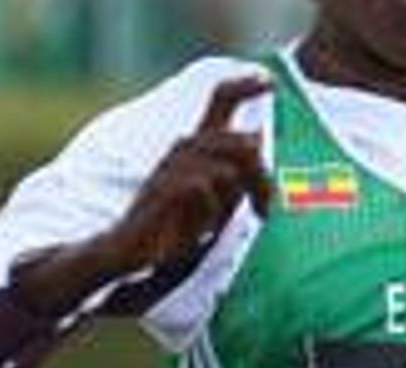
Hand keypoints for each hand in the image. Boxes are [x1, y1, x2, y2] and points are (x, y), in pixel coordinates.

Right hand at [95, 76, 272, 274]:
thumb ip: (238, 171)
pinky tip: (196, 231)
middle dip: (262, 182)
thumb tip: (258, 136)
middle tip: (264, 213)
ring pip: (229, 172)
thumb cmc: (177, 226)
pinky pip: (204, 189)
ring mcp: (173, 163)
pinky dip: (208, 215)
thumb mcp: (218, 198)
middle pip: (245, 145)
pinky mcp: (165, 185)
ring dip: (231, 204)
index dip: (246, 85)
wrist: (133, 250)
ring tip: (216, 227)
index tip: (271, 81)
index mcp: (199, 144)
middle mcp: (186, 146)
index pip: (221, 99)